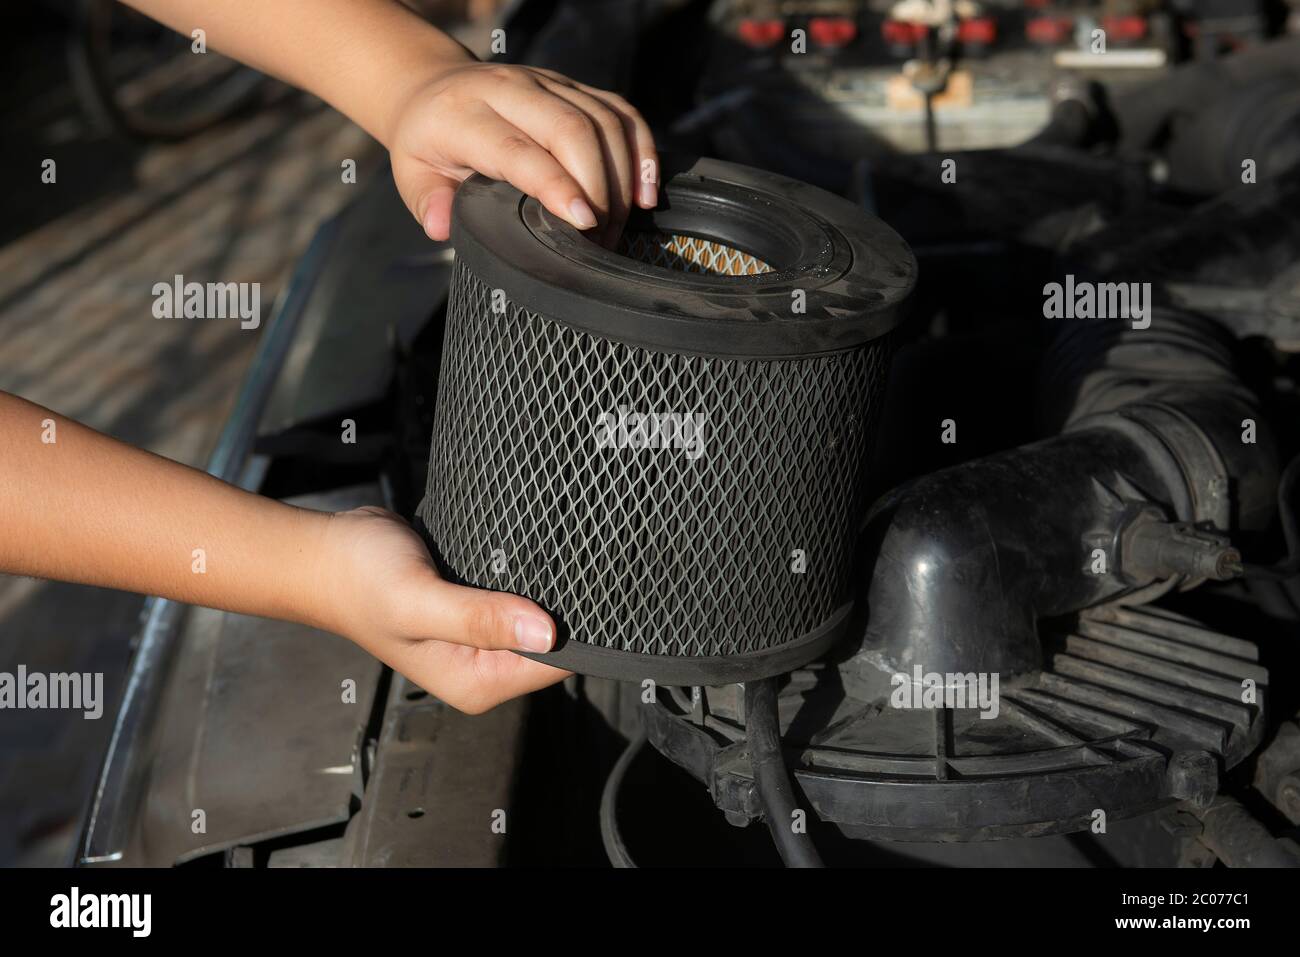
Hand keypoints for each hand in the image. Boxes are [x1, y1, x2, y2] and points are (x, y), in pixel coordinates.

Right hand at [317, 506, 569, 713]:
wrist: (327, 554)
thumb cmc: (360, 580)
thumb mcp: (418, 601)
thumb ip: (479, 619)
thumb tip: (545, 634)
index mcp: (474, 681)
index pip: (553, 666)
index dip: (569, 630)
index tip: (575, 591)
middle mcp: (481, 667)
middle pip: (551, 644)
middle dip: (557, 609)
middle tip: (559, 565)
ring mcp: (479, 640)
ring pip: (536, 619)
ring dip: (542, 592)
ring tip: (542, 557)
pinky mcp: (476, 611)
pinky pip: (517, 600)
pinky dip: (523, 581)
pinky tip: (525, 559)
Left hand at [388, 60, 657, 246]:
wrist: (434, 88)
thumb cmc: (428, 142)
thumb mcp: (411, 174)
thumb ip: (428, 202)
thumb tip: (442, 226)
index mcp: (466, 113)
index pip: (521, 149)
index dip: (558, 185)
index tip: (584, 223)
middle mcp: (511, 89)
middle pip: (573, 129)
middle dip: (599, 187)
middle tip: (600, 238)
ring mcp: (547, 82)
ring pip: (603, 119)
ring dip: (622, 176)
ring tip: (618, 225)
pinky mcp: (573, 85)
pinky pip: (620, 111)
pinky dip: (641, 150)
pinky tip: (645, 192)